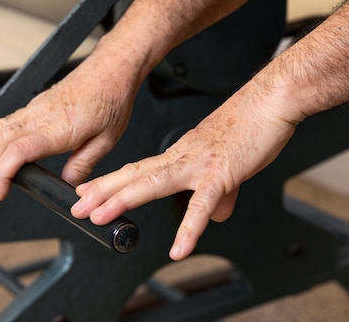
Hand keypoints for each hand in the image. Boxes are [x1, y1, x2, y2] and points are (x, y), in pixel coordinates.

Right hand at [0, 38, 141, 200]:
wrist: (111, 69)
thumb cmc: (111, 98)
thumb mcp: (107, 139)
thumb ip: (84, 164)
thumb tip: (68, 184)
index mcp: (59, 128)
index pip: (17, 151)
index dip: (1, 173)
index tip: (0, 191)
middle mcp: (41, 116)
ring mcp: (35, 108)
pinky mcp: (35, 104)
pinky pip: (4, 119)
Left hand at [70, 77, 297, 260]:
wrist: (271, 100)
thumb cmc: (252, 124)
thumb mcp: (230, 162)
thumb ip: (222, 192)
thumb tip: (218, 215)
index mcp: (183, 153)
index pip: (140, 168)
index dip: (112, 181)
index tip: (89, 191)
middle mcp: (184, 156)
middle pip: (136, 174)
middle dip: (103, 191)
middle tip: (77, 206)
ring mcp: (199, 164)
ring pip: (154, 183)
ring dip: (123, 199)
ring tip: (100, 216)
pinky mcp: (221, 172)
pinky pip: (202, 205)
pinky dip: (190, 228)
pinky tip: (180, 249)